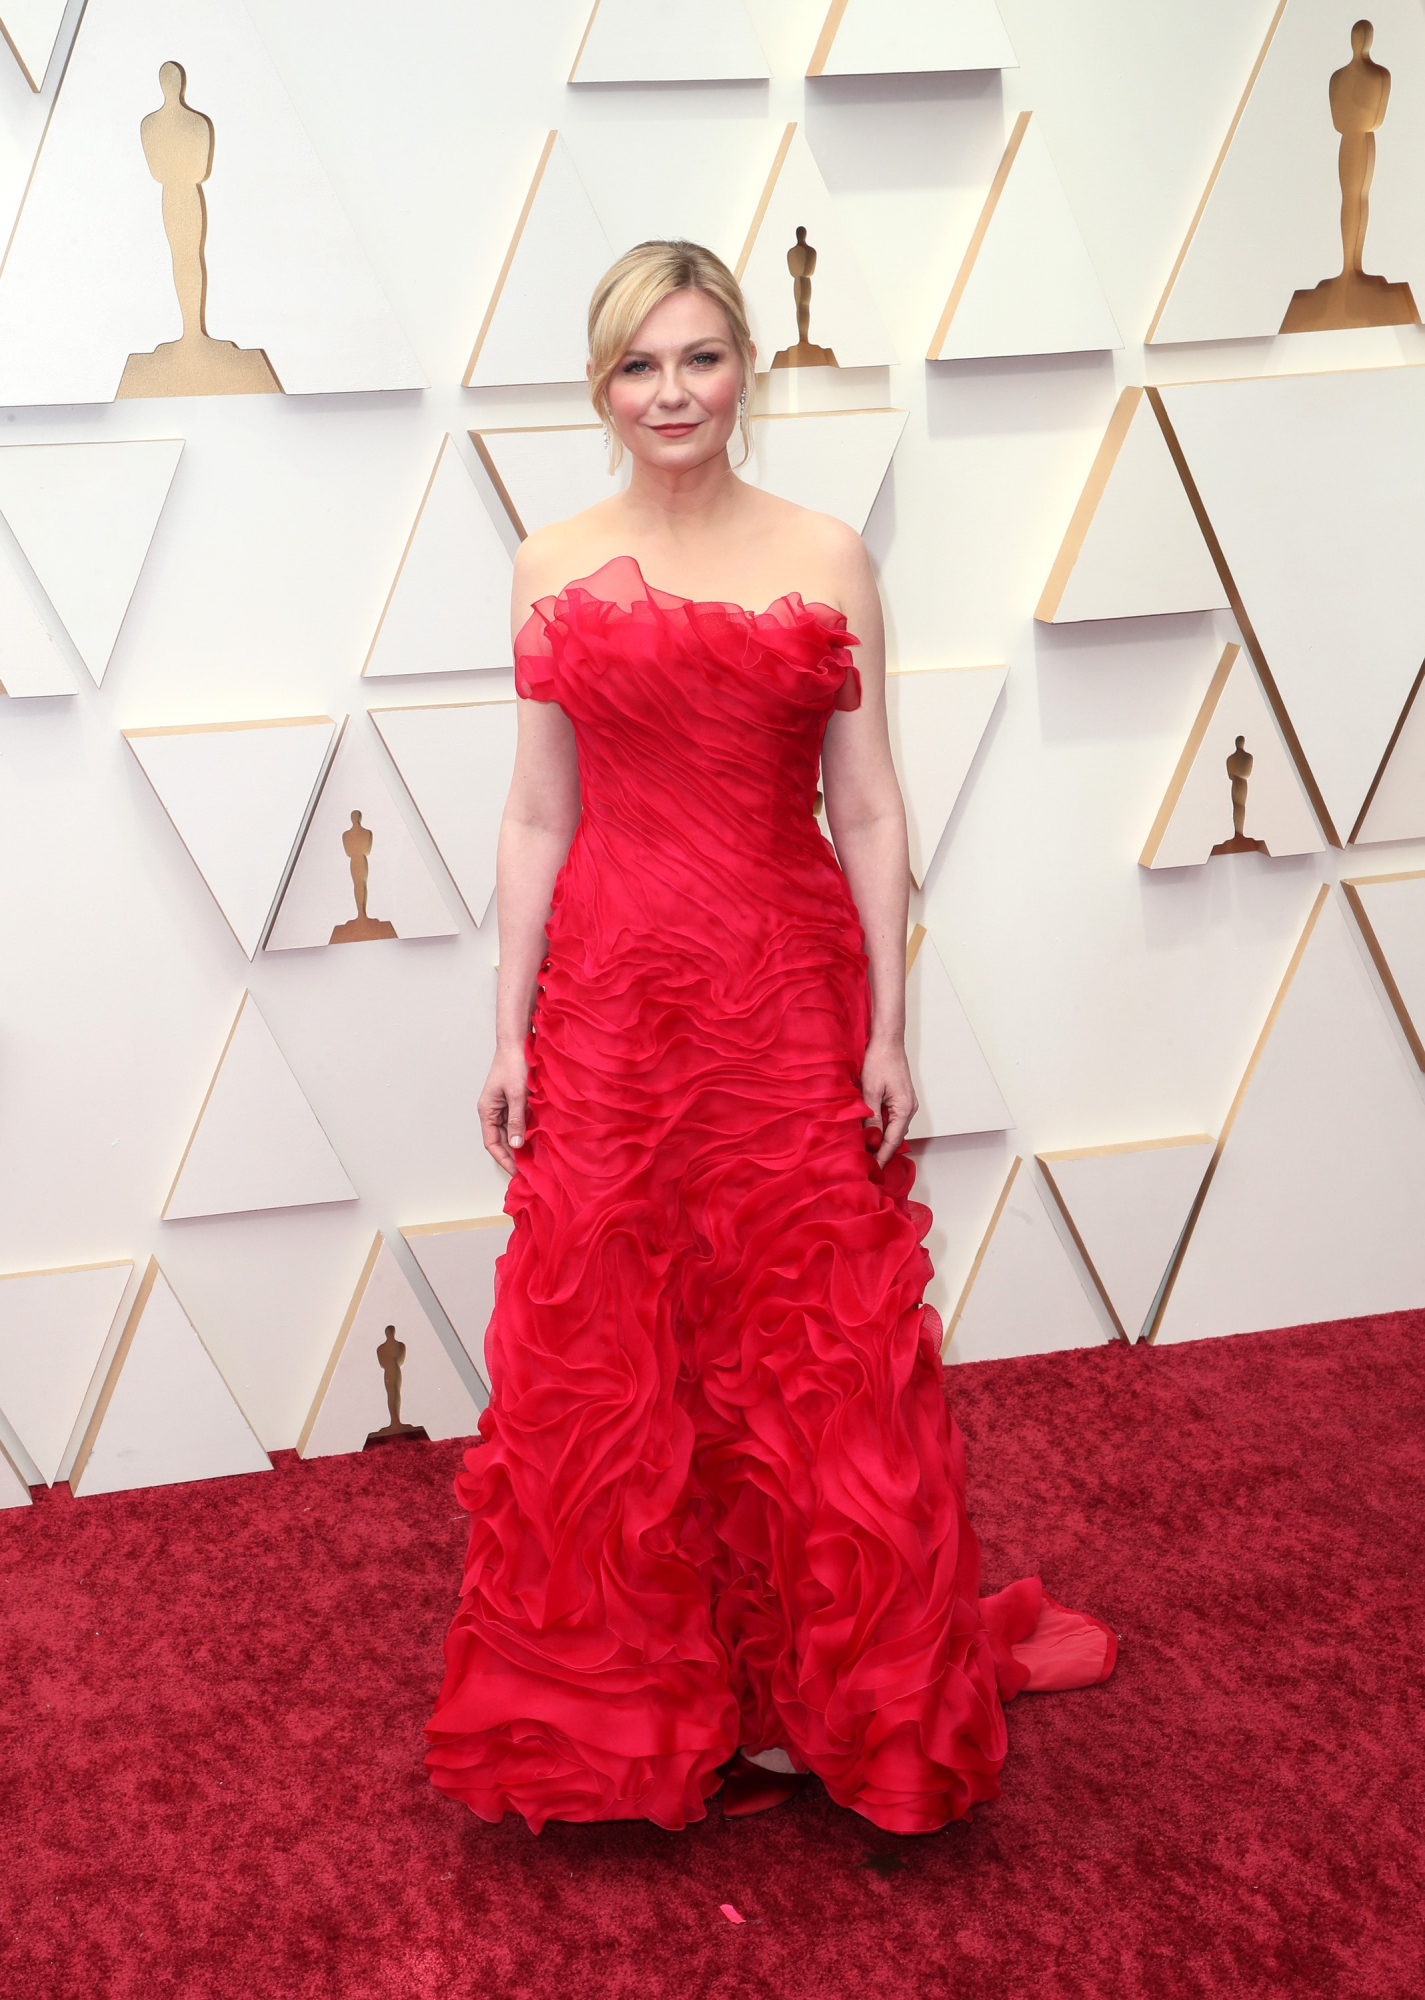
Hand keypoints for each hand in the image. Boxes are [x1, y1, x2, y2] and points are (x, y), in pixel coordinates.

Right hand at [480, 1045, 529, 1174]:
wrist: (517, 1042)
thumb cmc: (514, 1064)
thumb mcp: (517, 1095)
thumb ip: (517, 1120)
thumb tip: (517, 1144)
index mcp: (487, 1110)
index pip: (492, 1143)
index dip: (503, 1159)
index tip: (516, 1172)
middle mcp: (493, 1110)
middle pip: (501, 1140)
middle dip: (513, 1155)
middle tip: (528, 1169)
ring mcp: (503, 1105)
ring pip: (510, 1131)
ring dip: (520, 1143)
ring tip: (534, 1158)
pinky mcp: (513, 1100)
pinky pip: (518, 1121)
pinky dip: (526, 1131)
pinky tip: (537, 1138)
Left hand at [860, 1036, 916, 1165]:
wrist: (887, 1041)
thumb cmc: (879, 1061)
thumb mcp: (870, 1090)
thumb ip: (871, 1116)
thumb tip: (870, 1138)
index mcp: (904, 1108)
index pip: (892, 1141)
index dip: (881, 1156)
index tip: (872, 1170)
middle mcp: (909, 1108)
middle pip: (895, 1138)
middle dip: (881, 1151)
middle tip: (865, 1164)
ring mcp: (907, 1104)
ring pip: (894, 1129)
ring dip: (882, 1140)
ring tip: (866, 1151)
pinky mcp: (901, 1098)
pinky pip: (893, 1119)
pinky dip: (883, 1128)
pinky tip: (871, 1131)